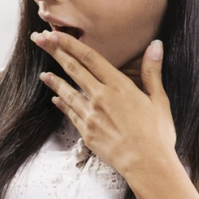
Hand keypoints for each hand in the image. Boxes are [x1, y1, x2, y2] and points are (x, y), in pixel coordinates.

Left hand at [31, 31, 176, 179]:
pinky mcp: (87, 132)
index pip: (90, 57)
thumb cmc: (157, 134)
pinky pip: (70, 113)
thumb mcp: (159, 100)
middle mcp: (101, 97)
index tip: (54, 34)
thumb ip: (152, 71)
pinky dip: (62, 104)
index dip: (70, 44)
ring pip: (67, 92)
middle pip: (73, 69)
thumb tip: (155, 44)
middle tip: (38, 40)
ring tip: (42, 73)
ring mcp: (91, 116)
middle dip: (54, 52)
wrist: (147, 165)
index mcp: (119, 86)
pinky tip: (56, 99)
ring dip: (54, 80)